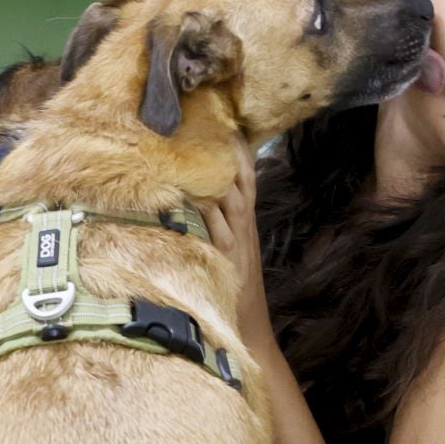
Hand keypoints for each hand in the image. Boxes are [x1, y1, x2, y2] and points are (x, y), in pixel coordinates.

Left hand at [200, 138, 274, 357]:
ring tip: (203, 140)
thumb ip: (224, 221)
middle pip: (241, 176)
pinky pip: (217, 227)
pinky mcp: (226, 256)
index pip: (246, 174)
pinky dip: (208, 208)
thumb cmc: (235, 286)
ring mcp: (236, 239)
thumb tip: (205, 194)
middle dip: (227, 147)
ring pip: (231, 195)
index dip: (236, 146)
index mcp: (247, 220)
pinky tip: (195, 191)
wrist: (248, 327)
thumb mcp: (235, 247)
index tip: (223, 117)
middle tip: (211, 116)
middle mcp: (244, 225)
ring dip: (218, 169)